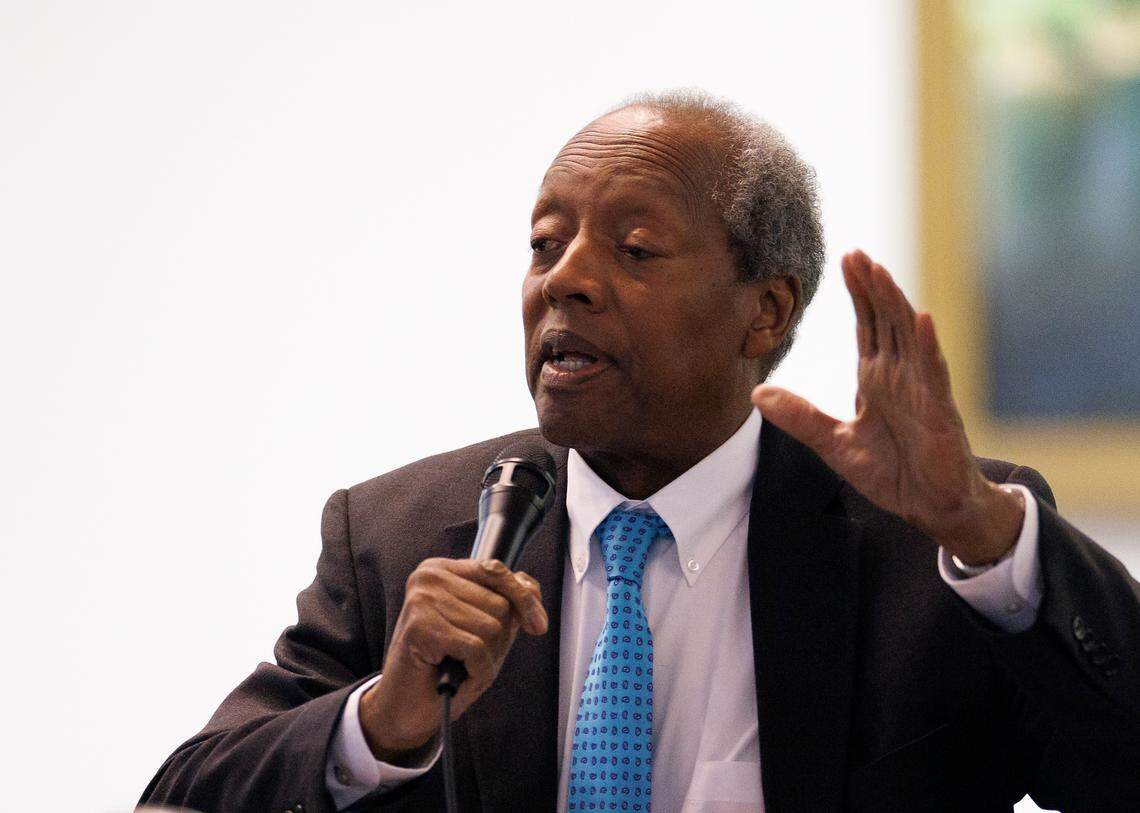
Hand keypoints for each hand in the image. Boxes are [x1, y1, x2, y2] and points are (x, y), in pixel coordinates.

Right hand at [358, 558, 547, 761]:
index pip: (496, 571)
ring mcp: (422, 600)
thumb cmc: (444, 667)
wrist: (406, 708)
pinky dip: (477, 670)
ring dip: (486, 659)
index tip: (538, 624)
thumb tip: (532, 589)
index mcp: (442, 569)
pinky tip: (458, 676)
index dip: (523, 598)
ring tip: (460, 666)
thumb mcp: (484, 629)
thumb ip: (507, 602)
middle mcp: (429, 577)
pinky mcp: (420, 627)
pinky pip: (476, 648)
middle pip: (500, 604)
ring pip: (492, 627)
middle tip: (470, 657)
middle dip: (497, 640)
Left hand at [751, 249, 1023, 565]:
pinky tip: (922, 319)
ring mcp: (922, 391)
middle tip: (856, 253)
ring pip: (908, 337)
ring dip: (894, 303)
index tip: (845, 259)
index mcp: (877, 379)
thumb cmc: (892, 472)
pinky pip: (934, 374)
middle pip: (886, 320)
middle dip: (871, 286)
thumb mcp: (834, 444)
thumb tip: (756, 394)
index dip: (857, 293)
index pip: (867, 326)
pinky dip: (928, 346)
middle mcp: (901, 377)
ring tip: (879, 272)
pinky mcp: (938, 412)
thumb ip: (799, 417)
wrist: (931, 508)